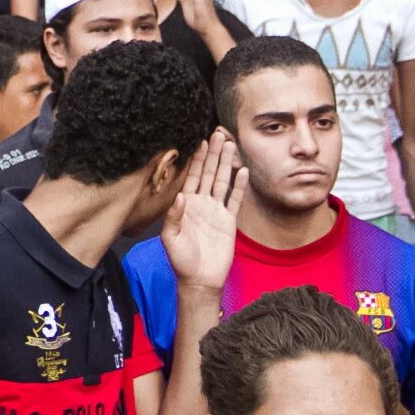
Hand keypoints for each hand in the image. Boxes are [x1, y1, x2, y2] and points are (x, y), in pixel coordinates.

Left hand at [159, 129, 242, 296]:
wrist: (200, 279)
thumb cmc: (181, 260)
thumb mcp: (170, 238)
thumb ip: (174, 217)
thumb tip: (181, 196)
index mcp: (185, 204)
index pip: (192, 177)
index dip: (197, 160)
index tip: (202, 143)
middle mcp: (201, 203)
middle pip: (209, 173)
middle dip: (214, 155)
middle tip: (219, 135)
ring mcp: (216, 211)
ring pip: (223, 182)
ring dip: (227, 164)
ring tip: (231, 146)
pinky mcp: (229, 221)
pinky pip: (235, 200)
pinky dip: (240, 186)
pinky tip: (244, 171)